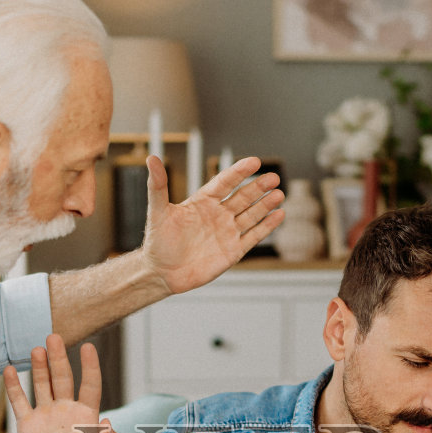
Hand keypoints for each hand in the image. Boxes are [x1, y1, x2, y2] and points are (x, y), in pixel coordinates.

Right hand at [3, 333, 119, 432]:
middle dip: (59, 358)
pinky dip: (14, 386)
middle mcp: (66, 411)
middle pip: (63, 378)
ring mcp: (46, 416)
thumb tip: (109, 425)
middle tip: (54, 336)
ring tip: (36, 349)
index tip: (88, 347)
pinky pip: (20, 402)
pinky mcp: (28, 425)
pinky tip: (9, 369)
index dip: (90, 366)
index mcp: (86, 416)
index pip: (90, 385)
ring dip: (39, 367)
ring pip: (42, 385)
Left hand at [141, 155, 285, 295]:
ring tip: (279, 194)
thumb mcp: (158, 212)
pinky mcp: (233, 251)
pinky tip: (279, 215)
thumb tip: (152, 158)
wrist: (162, 273)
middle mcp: (217, 215)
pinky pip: (253, 236)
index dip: (239, 172)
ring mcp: (227, 232)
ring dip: (265, 205)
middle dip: (258, 187)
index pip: (224, 182)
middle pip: (242, 197)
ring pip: (251, 215)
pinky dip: (266, 226)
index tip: (254, 162)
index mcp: (202, 202)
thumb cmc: (158, 242)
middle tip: (273, 177)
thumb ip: (157, 186)